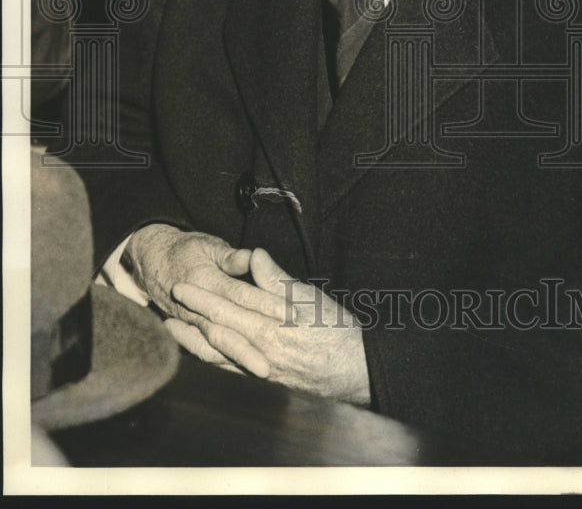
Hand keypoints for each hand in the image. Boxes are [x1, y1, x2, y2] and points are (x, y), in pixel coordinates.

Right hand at [125, 224, 281, 375]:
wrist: (151, 260)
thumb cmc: (186, 250)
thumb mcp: (207, 246)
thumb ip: (231, 257)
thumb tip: (253, 255)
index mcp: (204, 280)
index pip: (240, 294)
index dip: (265, 303)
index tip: (291, 312)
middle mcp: (194, 307)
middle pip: (227, 328)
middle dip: (251, 346)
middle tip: (275, 361)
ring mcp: (189, 323)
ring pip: (215, 346)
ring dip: (239, 358)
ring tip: (263, 372)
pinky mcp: (188, 332)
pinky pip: (204, 351)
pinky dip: (222, 361)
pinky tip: (242, 370)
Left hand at [168, 248, 370, 404]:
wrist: (356, 371)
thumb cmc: (338, 331)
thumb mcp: (313, 299)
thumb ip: (280, 280)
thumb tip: (255, 255)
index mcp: (273, 326)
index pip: (230, 306)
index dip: (204, 295)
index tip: (184, 284)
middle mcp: (262, 350)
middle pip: (219, 328)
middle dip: (192, 314)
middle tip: (170, 300)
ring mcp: (260, 369)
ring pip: (218, 353)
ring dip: (193, 339)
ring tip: (172, 327)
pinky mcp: (264, 380)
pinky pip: (229, 370)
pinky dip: (209, 358)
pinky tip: (198, 350)